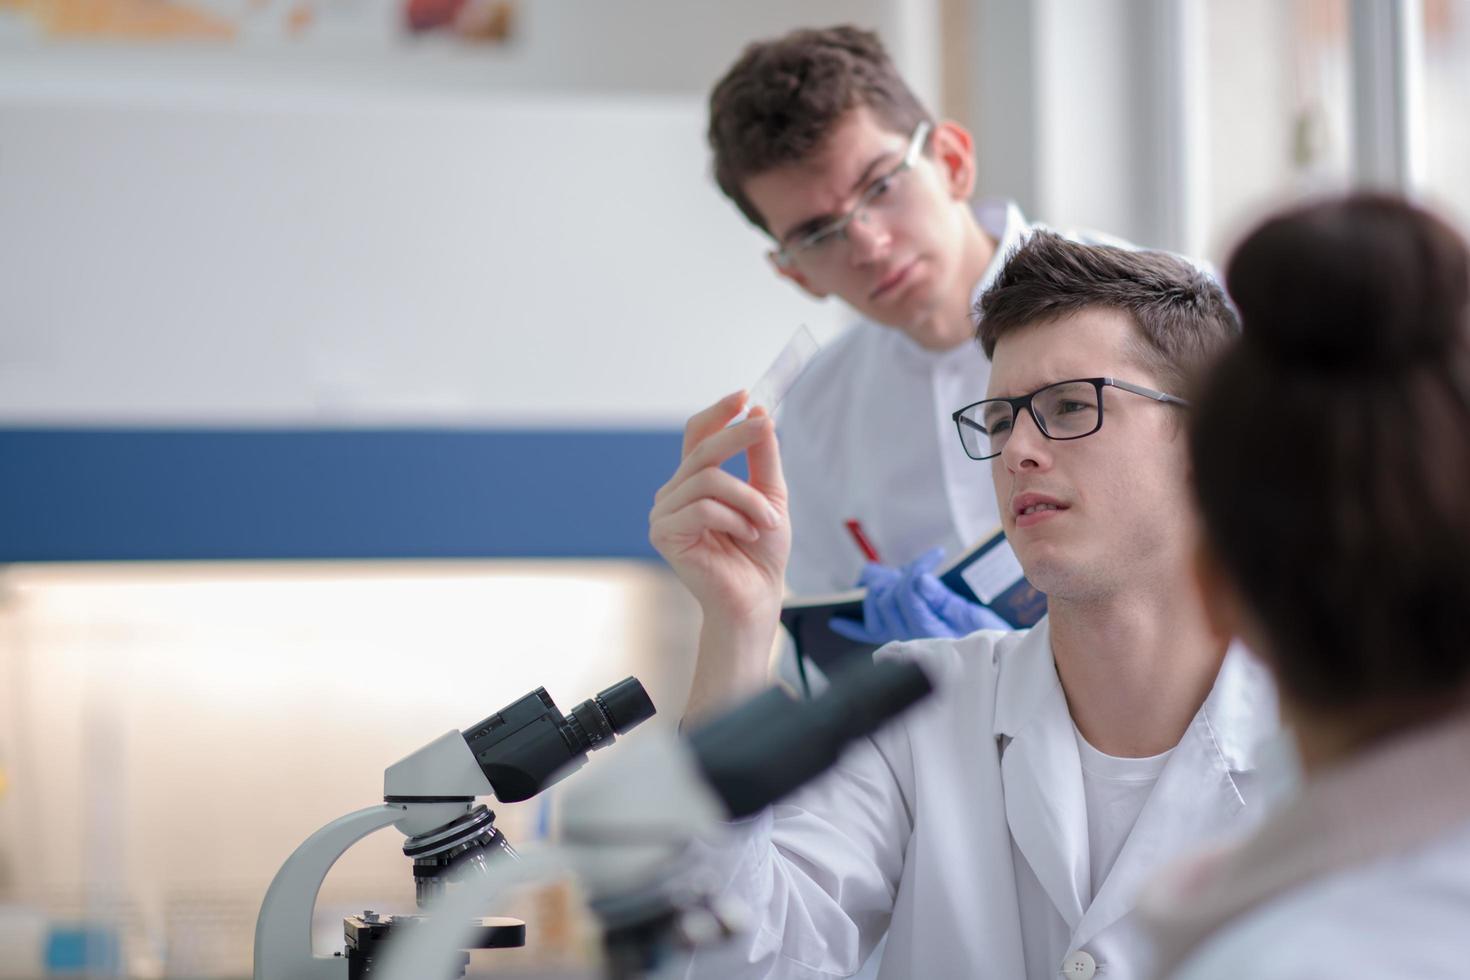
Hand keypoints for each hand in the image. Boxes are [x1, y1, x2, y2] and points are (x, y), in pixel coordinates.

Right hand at [649, 391, 790, 628]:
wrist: (756, 596)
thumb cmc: (760, 551)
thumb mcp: (770, 495)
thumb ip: (762, 457)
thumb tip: (759, 414)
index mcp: (695, 481)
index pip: (697, 435)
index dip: (718, 414)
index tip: (745, 396)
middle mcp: (674, 492)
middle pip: (702, 450)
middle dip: (738, 435)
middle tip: (765, 426)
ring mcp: (664, 512)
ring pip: (708, 479)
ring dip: (747, 498)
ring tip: (768, 521)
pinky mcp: (663, 533)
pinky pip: (702, 508)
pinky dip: (734, 519)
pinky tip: (747, 535)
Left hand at [828, 547, 1010, 643]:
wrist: (989, 670)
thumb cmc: (987, 643)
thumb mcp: (973, 617)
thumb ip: (944, 599)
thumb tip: (918, 579)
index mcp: (928, 629)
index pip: (908, 591)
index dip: (918, 568)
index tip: (935, 556)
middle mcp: (908, 637)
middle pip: (886, 597)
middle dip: (899, 576)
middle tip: (917, 568)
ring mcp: (900, 641)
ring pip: (874, 609)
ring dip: (880, 588)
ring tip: (895, 577)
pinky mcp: (898, 646)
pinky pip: (867, 637)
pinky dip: (851, 628)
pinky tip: (836, 621)